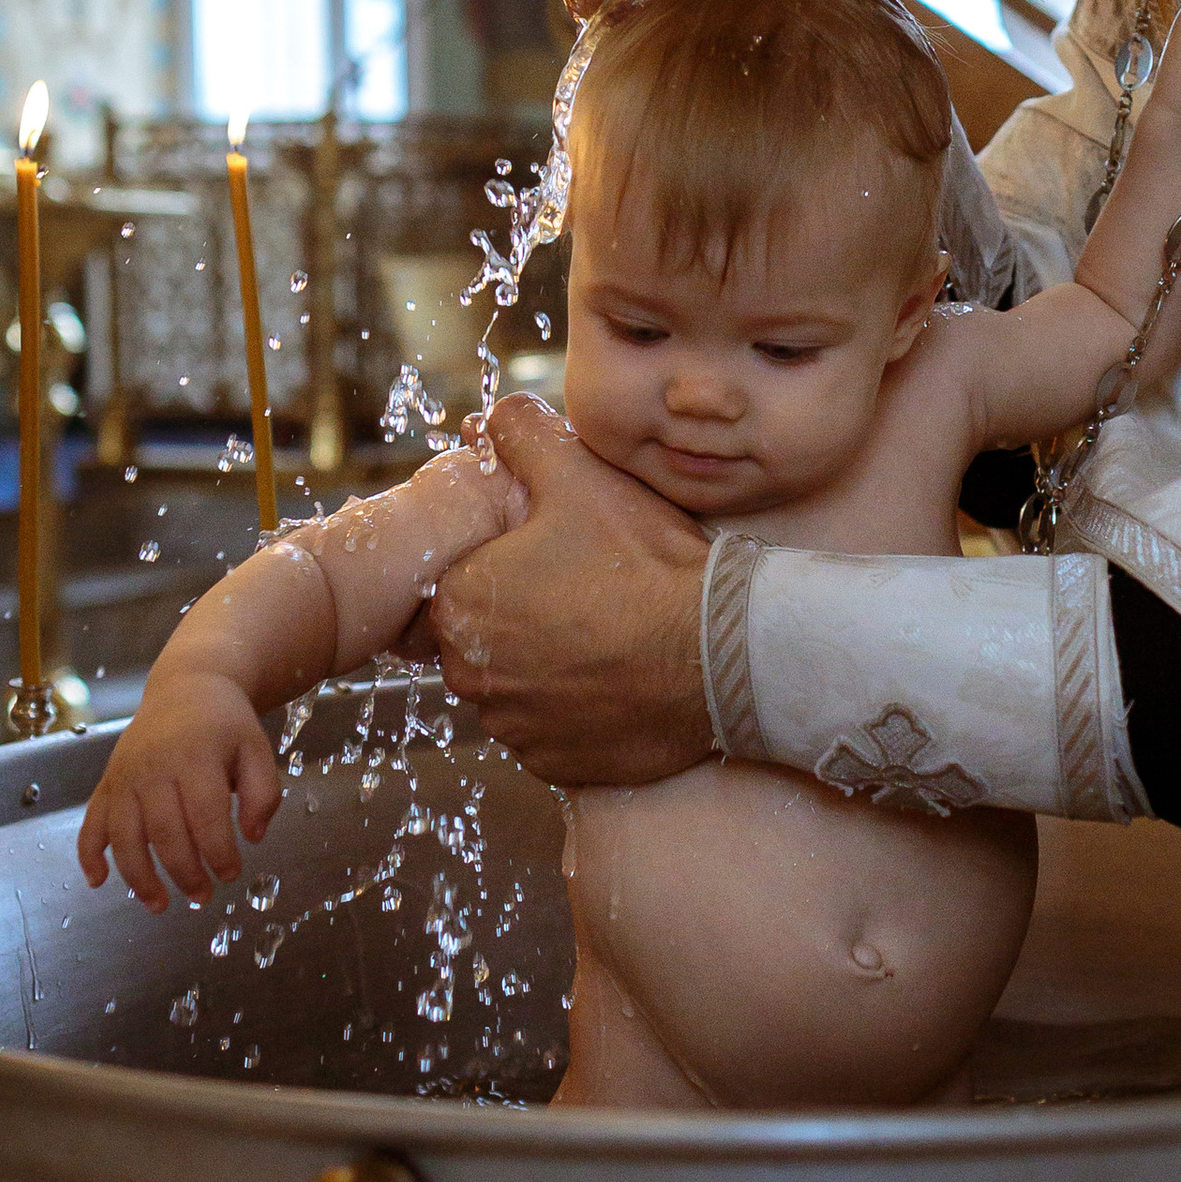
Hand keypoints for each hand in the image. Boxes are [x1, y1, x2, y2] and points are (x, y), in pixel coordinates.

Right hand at [77, 668, 279, 910]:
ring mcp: (124, 776)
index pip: (205, 816)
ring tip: (159, 905)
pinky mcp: (106, 783)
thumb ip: (263, 792)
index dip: (218, 853)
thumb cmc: (225, 724)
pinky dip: (88, 854)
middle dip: (184, 873)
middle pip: (164, 833)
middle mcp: (153, 768)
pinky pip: (91, 822)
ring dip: (139, 877)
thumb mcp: (256, 748)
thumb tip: (253, 837)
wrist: (186, 687)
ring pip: (124, 836)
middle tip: (202, 897)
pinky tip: (97, 881)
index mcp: (194, 757)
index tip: (231, 875)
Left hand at [430, 396, 712, 785]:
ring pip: (515, 685)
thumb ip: (522, 437)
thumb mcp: (582, 477)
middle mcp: (470, 673)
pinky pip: (549, 731)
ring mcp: (512, 726)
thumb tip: (490, 417)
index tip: (558, 557)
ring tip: (608, 637)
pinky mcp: (553, 764)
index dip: (511, 562)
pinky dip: (574, 710)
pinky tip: (616, 680)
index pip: (464, 578)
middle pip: (486, 634)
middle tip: (589, 594)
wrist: (718, 654)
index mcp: (462, 601)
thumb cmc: (646, 564)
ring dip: (547, 666)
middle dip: (526, 615)